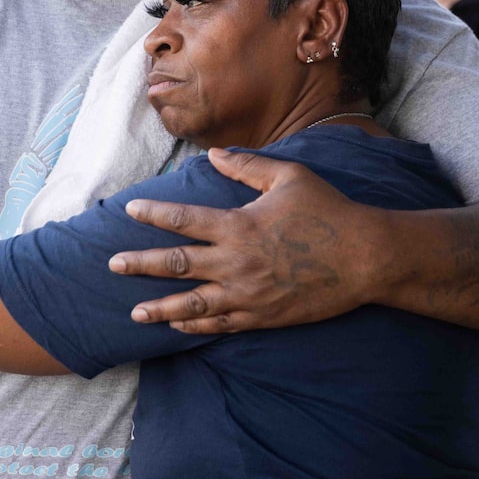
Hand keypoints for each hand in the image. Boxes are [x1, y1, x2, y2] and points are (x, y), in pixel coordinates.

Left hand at [109, 149, 380, 333]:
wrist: (365, 258)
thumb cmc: (328, 211)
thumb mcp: (289, 177)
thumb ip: (248, 166)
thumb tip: (215, 154)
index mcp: (239, 225)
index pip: (184, 219)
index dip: (154, 214)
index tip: (131, 210)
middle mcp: (237, 263)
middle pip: (177, 265)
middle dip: (141, 264)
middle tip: (113, 265)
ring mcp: (248, 294)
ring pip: (192, 304)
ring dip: (159, 308)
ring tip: (134, 312)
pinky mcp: (262, 316)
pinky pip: (220, 324)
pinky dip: (194, 324)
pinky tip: (176, 323)